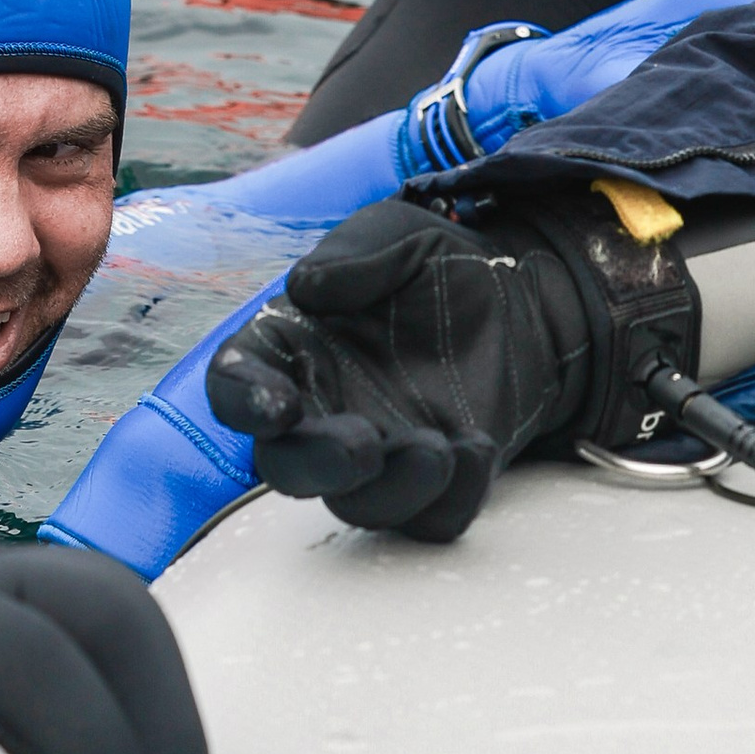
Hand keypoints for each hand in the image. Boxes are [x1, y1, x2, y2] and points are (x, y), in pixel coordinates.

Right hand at [204, 198, 597, 544]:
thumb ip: (351, 253)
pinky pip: (429, 520)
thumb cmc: (437, 264)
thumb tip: (305, 286)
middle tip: (361, 447)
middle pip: (286, 467)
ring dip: (392, 489)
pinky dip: (451, 497)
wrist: (518, 301)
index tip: (277, 407)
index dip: (243, 401)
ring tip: (440, 450)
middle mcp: (321, 409)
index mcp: (291, 346)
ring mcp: (378, 453)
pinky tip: (478, 446)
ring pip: (357, 506)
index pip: (236, 382)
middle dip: (317, 466)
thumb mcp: (398, 234)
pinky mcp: (434, 483)